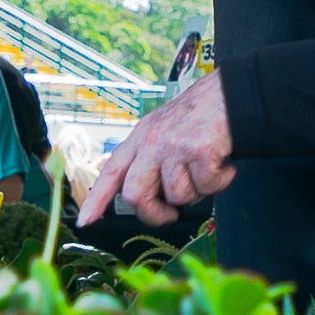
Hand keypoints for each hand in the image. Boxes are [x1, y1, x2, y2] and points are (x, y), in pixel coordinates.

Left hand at [79, 74, 234, 227]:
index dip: (97, 199)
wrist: (228, 93)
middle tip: (172, 215)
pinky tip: (224, 165)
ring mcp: (174, 147)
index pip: (111, 173)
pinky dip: (221, 182)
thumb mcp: (161, 131)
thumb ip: (148, 161)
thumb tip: (146, 199)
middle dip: (155, 213)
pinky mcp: (199, 151)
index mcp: (139, 139)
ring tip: (207, 171)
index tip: (86, 221)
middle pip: (135, 195)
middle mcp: (151, 143)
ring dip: (197, 193)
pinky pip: (207, 186)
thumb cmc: (197, 118)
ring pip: (177, 196)